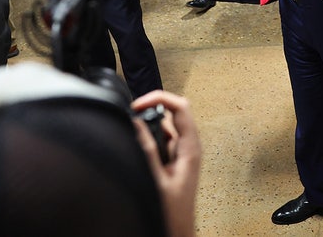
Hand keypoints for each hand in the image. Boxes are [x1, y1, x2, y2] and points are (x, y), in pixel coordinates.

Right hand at [131, 90, 200, 236]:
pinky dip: (149, 135)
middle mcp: (189, 146)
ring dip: (150, 123)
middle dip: (152, 108)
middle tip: (132, 113)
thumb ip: (147, 151)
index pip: (181, 107)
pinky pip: (162, 138)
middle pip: (174, 111)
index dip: (159, 99)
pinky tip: (138, 142)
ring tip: (132, 127)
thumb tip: (137, 125)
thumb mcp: (156, 180)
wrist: (178, 232)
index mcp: (190, 148)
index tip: (138, 105)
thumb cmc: (173, 214)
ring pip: (167, 124)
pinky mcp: (174, 159)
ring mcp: (182, 152)